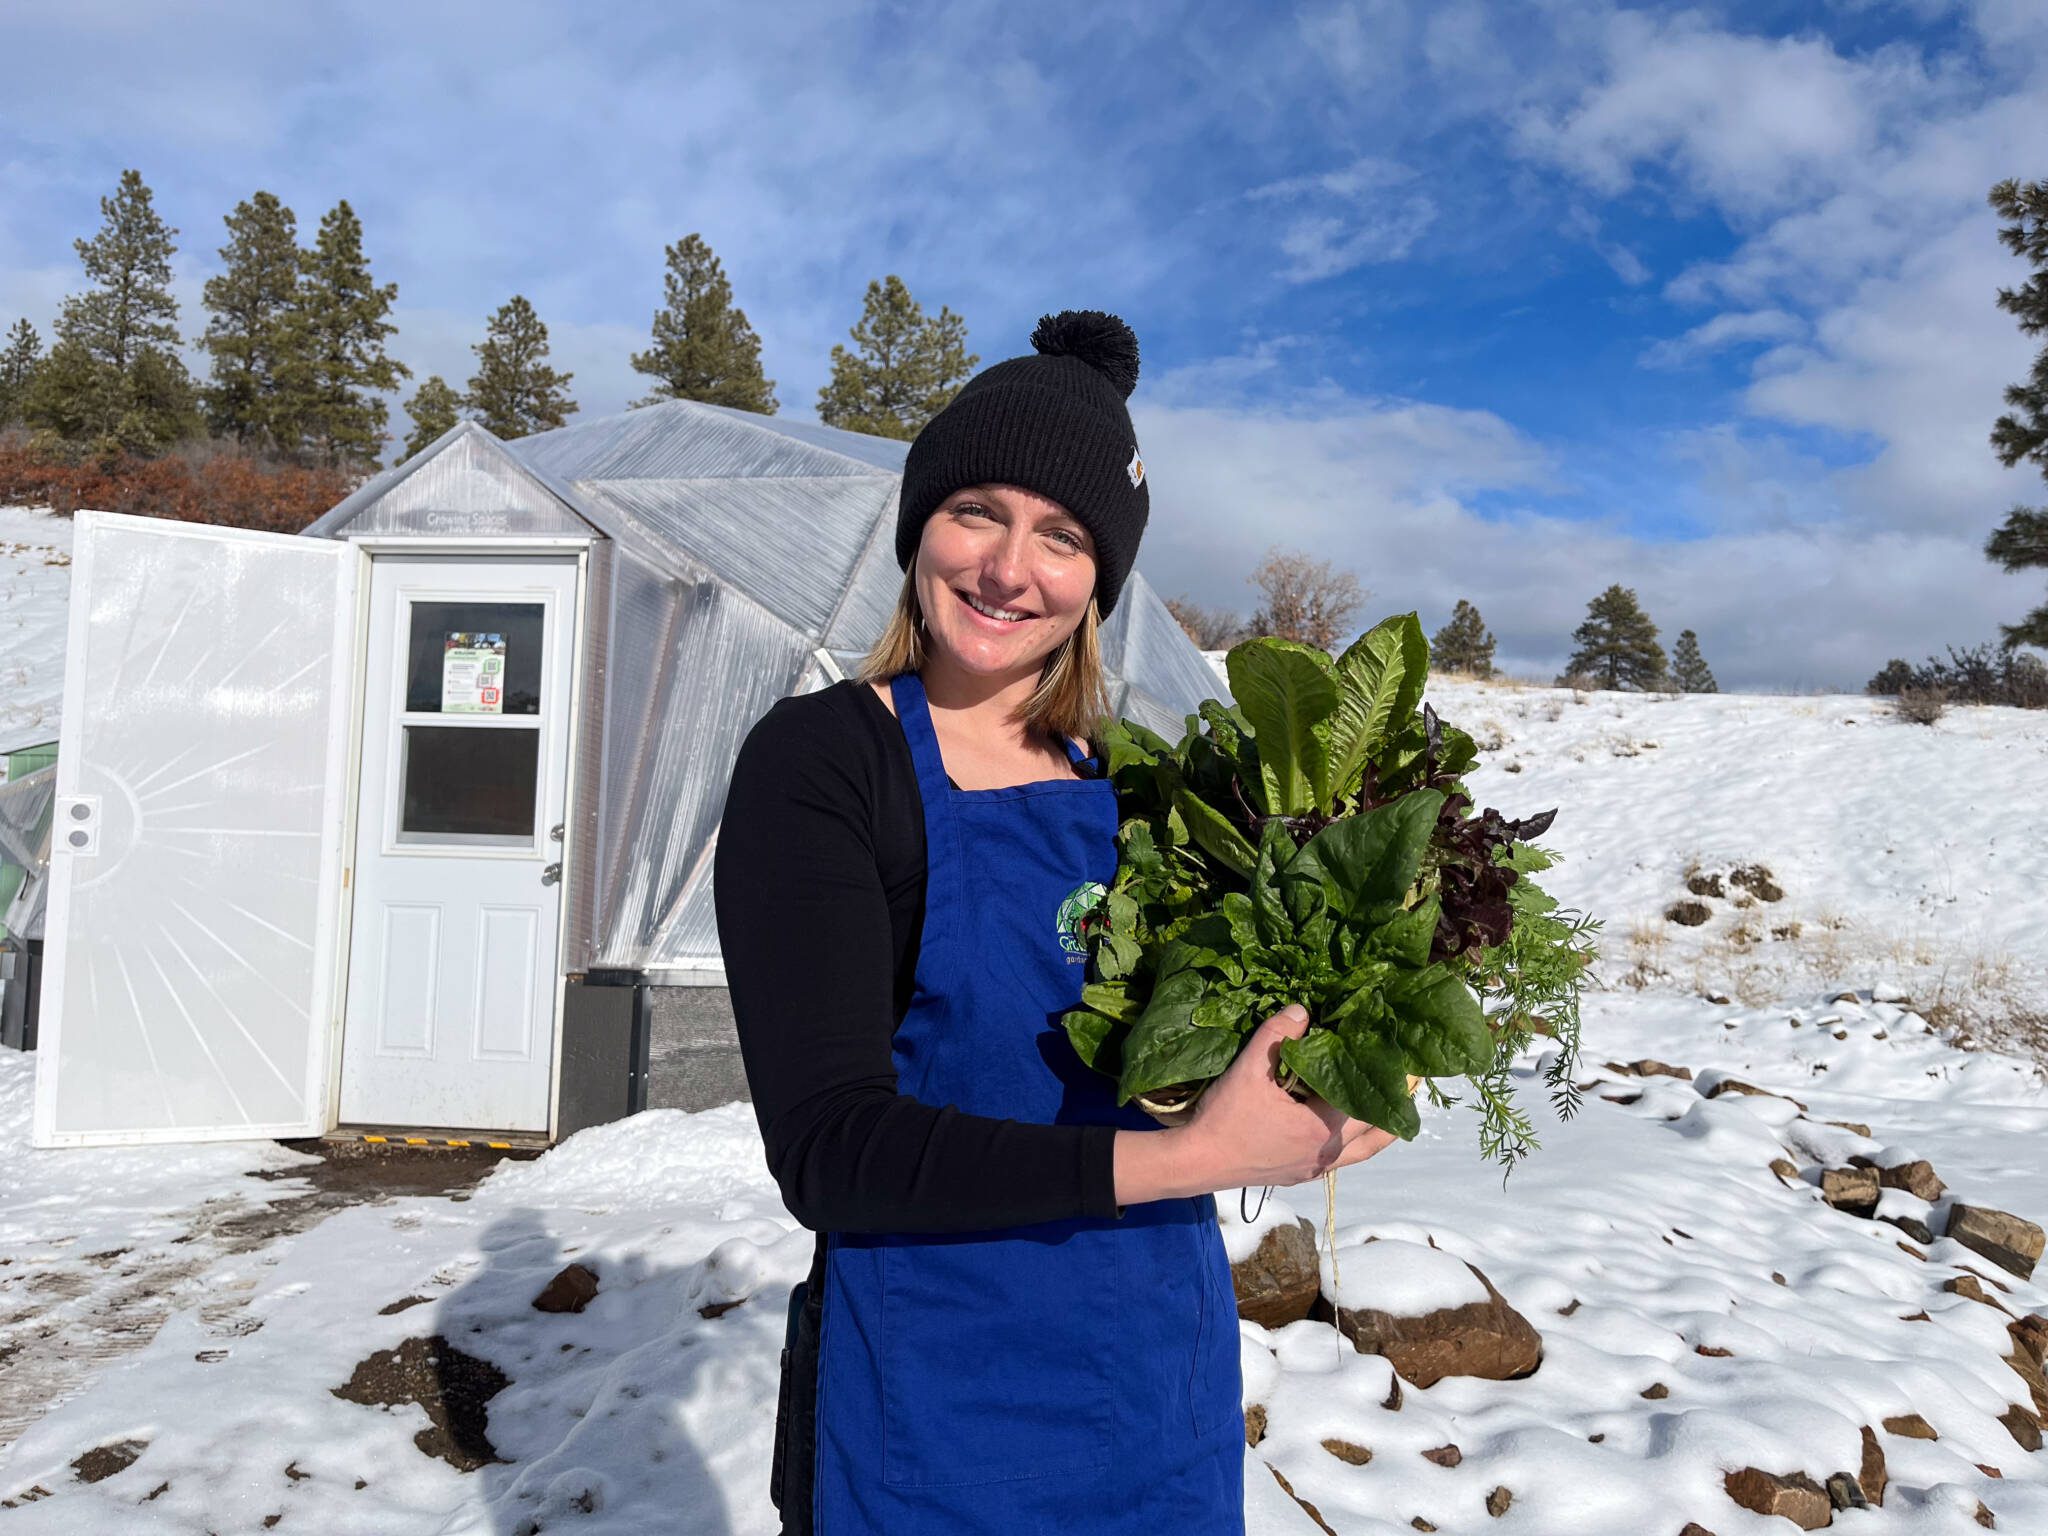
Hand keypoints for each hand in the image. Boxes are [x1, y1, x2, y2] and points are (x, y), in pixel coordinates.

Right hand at [1177, 1004, 1399, 1190]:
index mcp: (1323, 1129)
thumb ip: (1278, 1035)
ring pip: (1363, 1150)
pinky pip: (1341, 1158)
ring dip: (1378, 1127)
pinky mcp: (1299, 1173)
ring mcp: (1314, 1167)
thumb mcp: (1249, 1069)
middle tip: (1405, 1075)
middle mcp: (1327, 1154)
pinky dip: (1353, 1140)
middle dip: (1391, 1102)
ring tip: (1389, 1103)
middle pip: (1375, 1129)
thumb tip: (1304, 1010)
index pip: (1366, 1098)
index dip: (1384, 1075)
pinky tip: (1345, 1124)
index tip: (1402, 1056)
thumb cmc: (1225, 1117)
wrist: (1195, 1161)